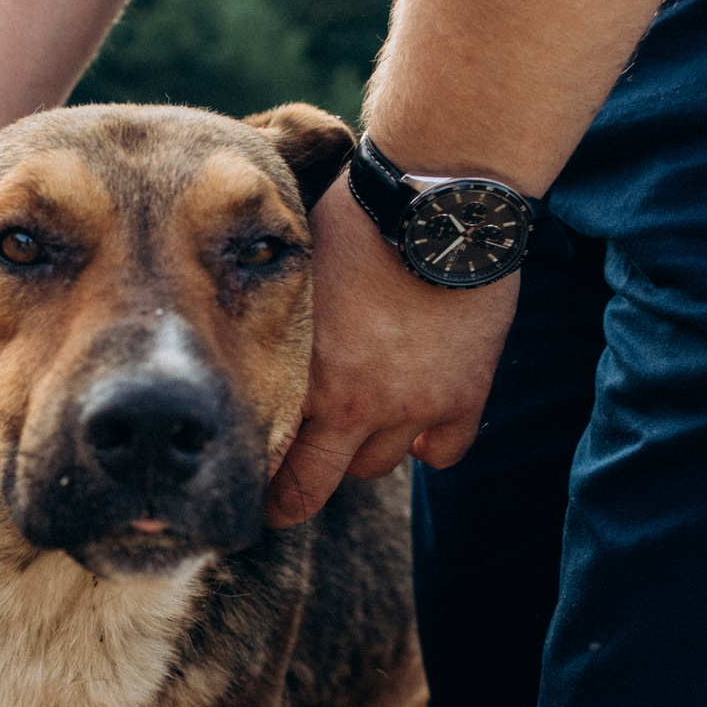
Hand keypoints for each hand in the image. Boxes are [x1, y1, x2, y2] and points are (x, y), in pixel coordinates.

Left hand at [266, 183, 519, 526]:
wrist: (440, 203)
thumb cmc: (356, 220)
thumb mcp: (296, 276)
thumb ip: (279, 326)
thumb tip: (242, 348)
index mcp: (302, 373)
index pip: (266, 458)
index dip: (254, 479)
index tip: (248, 487)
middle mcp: (352, 402)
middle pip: (315, 486)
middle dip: (294, 498)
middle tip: (284, 503)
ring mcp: (411, 405)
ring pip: (377, 465)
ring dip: (366, 448)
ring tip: (361, 420)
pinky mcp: (463, 396)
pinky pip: (444, 453)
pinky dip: (432, 442)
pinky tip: (420, 420)